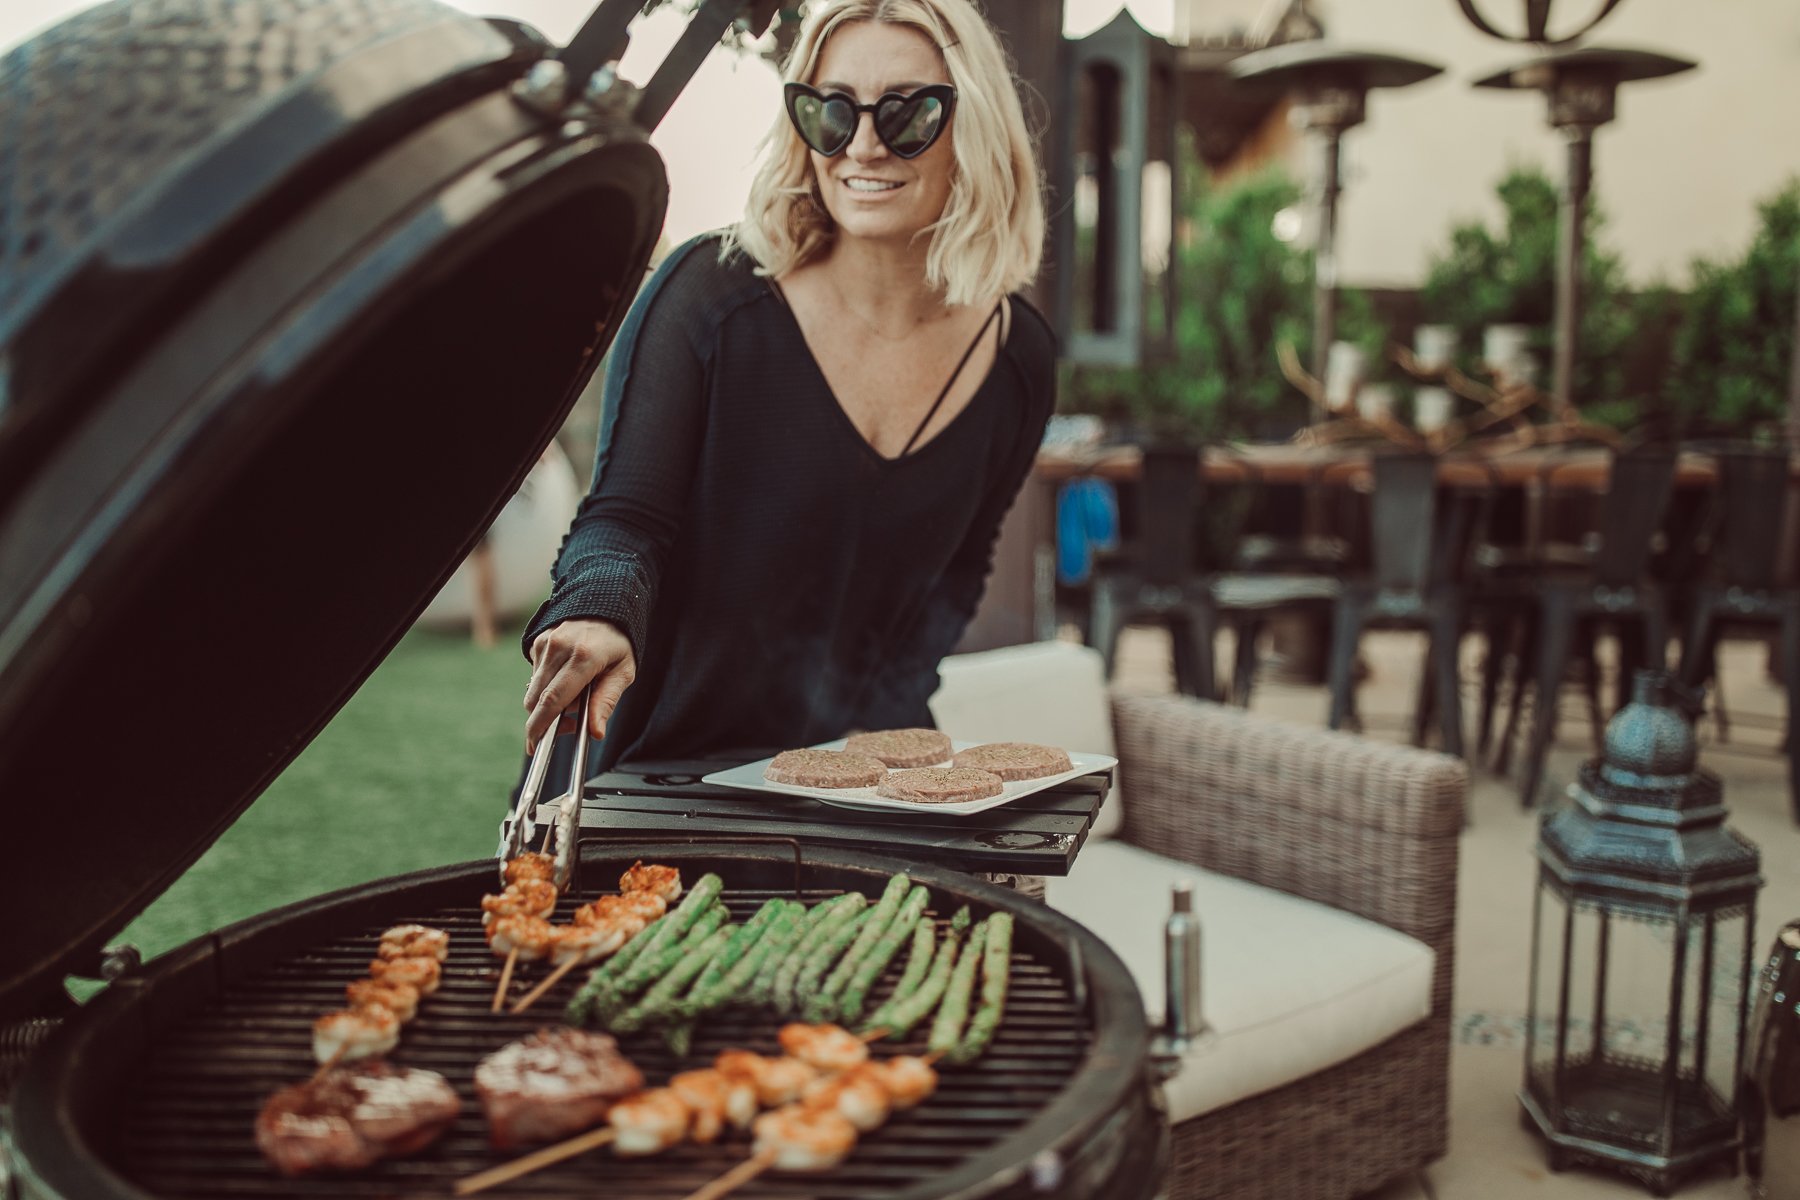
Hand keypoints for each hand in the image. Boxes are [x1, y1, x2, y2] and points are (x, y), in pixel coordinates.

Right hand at [524, 619, 636, 751]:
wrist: (604, 602)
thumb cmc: (618, 642)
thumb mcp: (624, 671)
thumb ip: (606, 701)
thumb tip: (595, 732)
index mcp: (584, 657)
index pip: (554, 699)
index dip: (541, 726)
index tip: (535, 746)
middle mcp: (559, 648)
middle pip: (536, 699)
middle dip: (543, 723)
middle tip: (566, 728)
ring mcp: (545, 644)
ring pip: (533, 691)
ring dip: (547, 705)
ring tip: (574, 700)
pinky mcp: (537, 642)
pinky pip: (535, 677)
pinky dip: (546, 688)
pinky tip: (566, 681)